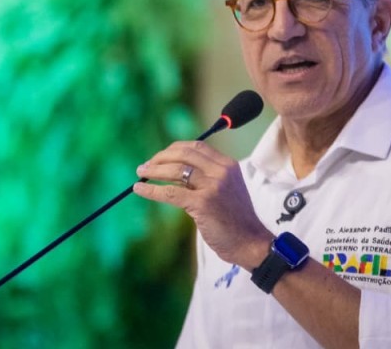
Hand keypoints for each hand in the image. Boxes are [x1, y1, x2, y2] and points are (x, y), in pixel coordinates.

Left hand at [133, 141, 272, 268]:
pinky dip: (152, 190)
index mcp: (228, 165)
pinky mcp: (203, 203)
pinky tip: (140, 190)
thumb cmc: (235, 220)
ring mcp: (213, 186)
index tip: (160, 156)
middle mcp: (222, 171)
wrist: (250, 243)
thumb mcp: (225, 190)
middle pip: (184, 154)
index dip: (174, 149)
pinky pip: (171, 192)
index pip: (197, 147)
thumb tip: (172, 170)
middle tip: (146, 165)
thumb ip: (205, 178)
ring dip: (153, 170)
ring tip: (140, 173)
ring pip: (176, 170)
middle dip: (161, 157)